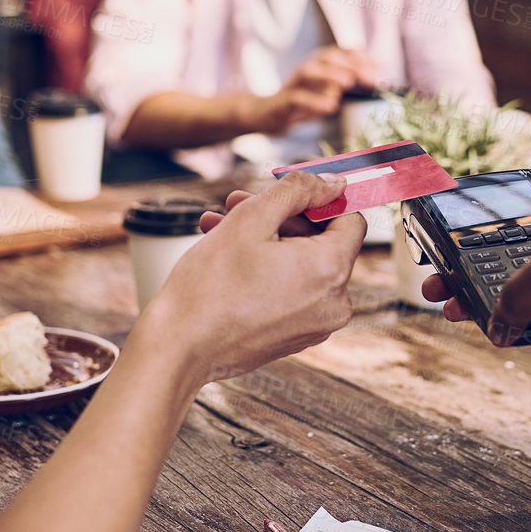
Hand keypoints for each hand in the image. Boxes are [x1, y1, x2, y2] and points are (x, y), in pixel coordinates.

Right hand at [147, 170, 365, 383]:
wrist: (180, 348)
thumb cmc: (210, 286)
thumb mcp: (251, 219)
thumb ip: (298, 191)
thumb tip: (334, 183)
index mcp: (331, 270)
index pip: (350, 219)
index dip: (318, 198)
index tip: (284, 192)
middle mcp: (335, 302)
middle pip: (321, 242)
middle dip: (281, 218)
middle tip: (237, 203)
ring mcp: (316, 324)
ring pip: (302, 265)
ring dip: (266, 241)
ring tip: (221, 225)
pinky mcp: (296, 336)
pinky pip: (292, 291)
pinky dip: (268, 271)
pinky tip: (229, 257)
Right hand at [246, 48, 379, 134]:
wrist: (267, 114)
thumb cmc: (303, 102)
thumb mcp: (327, 92)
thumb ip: (346, 86)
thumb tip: (374, 82)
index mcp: (320, 63)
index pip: (343, 52)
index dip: (363, 59)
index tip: (380, 72)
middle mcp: (307, 68)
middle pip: (329, 58)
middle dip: (352, 66)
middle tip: (372, 80)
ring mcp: (293, 83)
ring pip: (310, 72)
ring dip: (330, 75)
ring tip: (348, 83)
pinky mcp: (283, 101)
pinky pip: (298, 98)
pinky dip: (314, 101)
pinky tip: (330, 107)